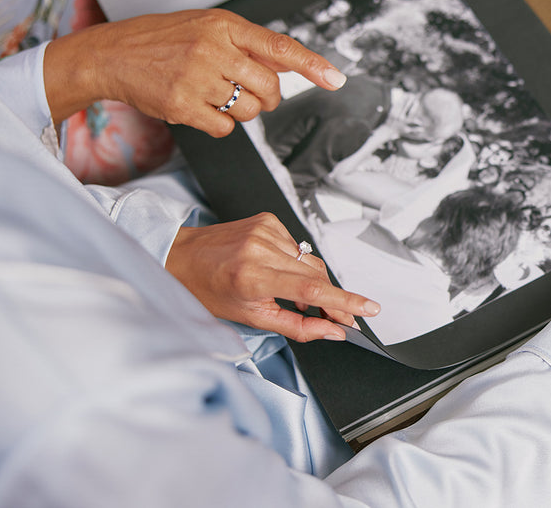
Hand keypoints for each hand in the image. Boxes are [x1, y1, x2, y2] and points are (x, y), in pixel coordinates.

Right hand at [44, 9, 346, 135]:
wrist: (110, 54)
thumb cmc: (162, 39)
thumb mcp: (208, 27)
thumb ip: (250, 45)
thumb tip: (293, 63)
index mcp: (225, 25)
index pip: (280, 47)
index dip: (312, 65)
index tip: (336, 79)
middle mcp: (213, 48)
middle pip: (269, 88)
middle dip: (267, 98)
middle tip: (249, 92)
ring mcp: (197, 76)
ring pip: (249, 111)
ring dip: (241, 111)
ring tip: (215, 94)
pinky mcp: (182, 104)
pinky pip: (225, 128)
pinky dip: (219, 124)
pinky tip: (199, 107)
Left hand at [165, 213, 380, 341]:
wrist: (181, 256)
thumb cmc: (207, 290)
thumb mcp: (250, 317)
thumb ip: (297, 326)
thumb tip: (333, 331)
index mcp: (253, 276)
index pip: (311, 289)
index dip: (345, 301)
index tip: (369, 309)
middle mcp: (261, 248)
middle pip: (317, 275)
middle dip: (332, 299)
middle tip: (338, 317)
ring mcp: (266, 230)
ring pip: (310, 261)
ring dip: (309, 281)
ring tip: (289, 294)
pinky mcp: (269, 219)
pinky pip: (298, 247)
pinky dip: (295, 263)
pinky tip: (277, 270)